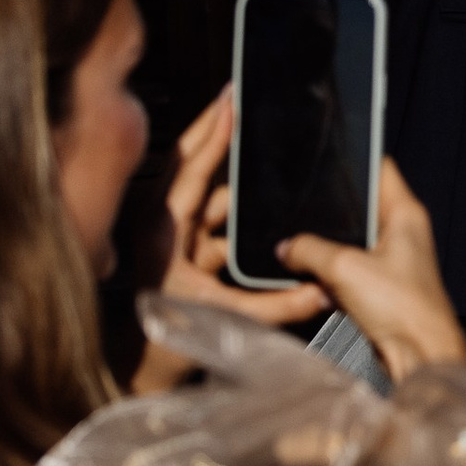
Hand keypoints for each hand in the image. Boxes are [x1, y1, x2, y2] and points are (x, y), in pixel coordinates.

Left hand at [140, 89, 328, 383]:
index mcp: (165, 230)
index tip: (231, 99)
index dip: (213, 133)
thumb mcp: (231, 320)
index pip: (191, 168)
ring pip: (206, 190)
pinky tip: (260, 203)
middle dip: (215, 131)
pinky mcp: (182, 247)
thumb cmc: (170, 340)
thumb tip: (324, 291)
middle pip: (191, 163)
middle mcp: (163, 223)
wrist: (141, 368)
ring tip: (263, 151)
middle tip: (238, 97)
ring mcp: (171, 233)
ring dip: (233, 177)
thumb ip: (280, 306)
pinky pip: (212, 216)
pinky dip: (235, 209)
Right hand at [281, 159, 465, 376]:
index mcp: (405, 213)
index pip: (379, 167)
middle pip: (359, 206)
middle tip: (296, 203)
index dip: (351, 158)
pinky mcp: (382, 287)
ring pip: (350, 240)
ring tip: (296, 240)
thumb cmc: (402, 308)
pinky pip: (349, 270)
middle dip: (329, 209)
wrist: (421, 357)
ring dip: (326, 246)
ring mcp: (393, 260)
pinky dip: (331, 273)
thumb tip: (285, 247)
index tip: (321, 154)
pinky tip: (309, 276)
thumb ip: (309, 250)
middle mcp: (402, 232)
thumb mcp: (344, 268)